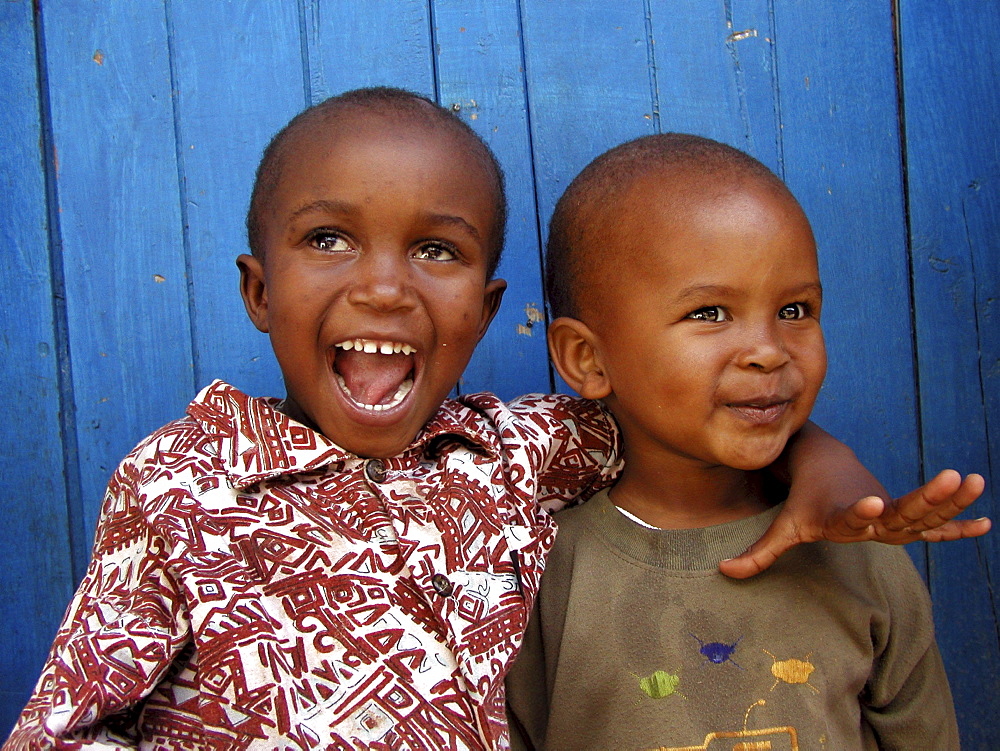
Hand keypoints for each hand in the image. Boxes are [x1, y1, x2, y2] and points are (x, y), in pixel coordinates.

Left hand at [719, 469, 989, 578]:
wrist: (822, 465)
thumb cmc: (804, 504)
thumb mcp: (784, 528)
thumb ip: (759, 553)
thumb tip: (723, 573)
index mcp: (841, 516)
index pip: (852, 515)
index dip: (859, 511)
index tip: (870, 503)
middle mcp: (871, 514)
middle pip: (901, 509)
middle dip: (926, 496)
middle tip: (952, 476)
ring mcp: (889, 514)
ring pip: (921, 510)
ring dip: (948, 499)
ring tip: (973, 480)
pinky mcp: (899, 516)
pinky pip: (932, 524)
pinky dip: (955, 525)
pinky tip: (984, 525)